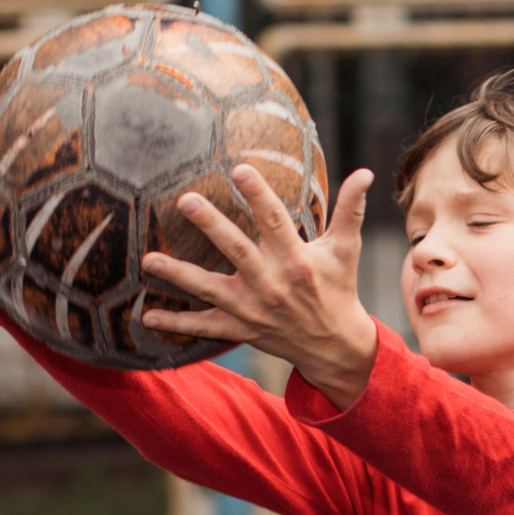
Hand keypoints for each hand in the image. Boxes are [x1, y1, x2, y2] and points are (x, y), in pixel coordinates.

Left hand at [141, 165, 380, 407]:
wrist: (334, 346)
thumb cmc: (338, 288)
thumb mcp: (346, 250)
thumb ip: (351, 210)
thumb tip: (366, 173)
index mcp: (298, 261)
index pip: (275, 221)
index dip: (258, 194)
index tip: (240, 169)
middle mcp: (272, 284)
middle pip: (236, 250)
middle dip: (211, 225)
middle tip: (186, 200)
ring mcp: (253, 309)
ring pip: (209, 289)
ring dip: (178, 275)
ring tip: (149, 260)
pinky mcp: (240, 328)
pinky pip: (204, 326)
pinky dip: (175, 324)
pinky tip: (147, 317)